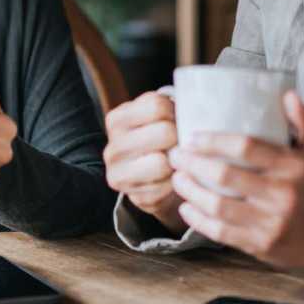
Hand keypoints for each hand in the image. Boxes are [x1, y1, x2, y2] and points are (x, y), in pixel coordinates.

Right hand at [103, 91, 184, 234]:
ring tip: (176, 160)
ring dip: (176, 162)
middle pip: (164, 132)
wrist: (154, 176)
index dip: (174, 112)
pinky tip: (172, 178)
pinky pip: (167, 186)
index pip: (156, 106)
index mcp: (116, 120)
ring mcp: (120, 175)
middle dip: (178, 138)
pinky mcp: (135, 198)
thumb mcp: (158, 114)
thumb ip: (168, 107)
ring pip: (163, 162)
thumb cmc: (160, 138)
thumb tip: (191, 110)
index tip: (175, 120)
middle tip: (179, 142)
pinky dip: (176, 182)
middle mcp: (112, 148)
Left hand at [168, 91, 303, 281]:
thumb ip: (303, 121)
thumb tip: (287, 93)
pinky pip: (223, 233)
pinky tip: (186, 208)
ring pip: (219, 206)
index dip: (213, 141)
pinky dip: (199, 220)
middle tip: (175, 155)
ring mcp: (271, 223)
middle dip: (193, 164)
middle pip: (226, 176)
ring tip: (177, 179)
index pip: (246, 147)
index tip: (191, 137)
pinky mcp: (262, 246)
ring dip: (191, 191)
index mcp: (292, 167)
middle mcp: (281, 194)